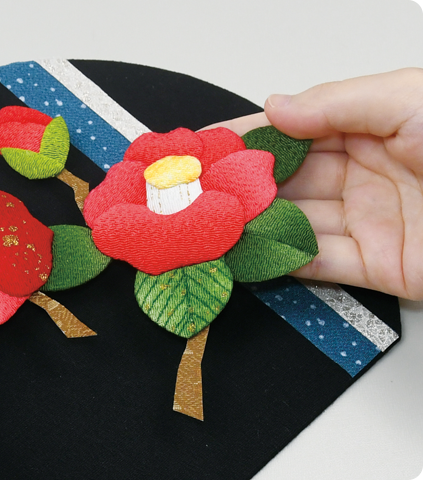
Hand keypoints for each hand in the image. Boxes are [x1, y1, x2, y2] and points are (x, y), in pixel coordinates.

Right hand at [208, 68, 422, 299]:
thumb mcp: (408, 99)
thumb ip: (336, 102)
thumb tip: (274, 106)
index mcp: (370, 126)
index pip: (291, 132)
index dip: (244, 138)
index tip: (203, 146)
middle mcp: (365, 172)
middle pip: (286, 181)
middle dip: (239, 186)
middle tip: (193, 191)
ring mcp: (369, 220)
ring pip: (294, 223)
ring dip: (251, 225)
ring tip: (207, 225)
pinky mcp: (380, 266)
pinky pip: (318, 263)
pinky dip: (280, 261)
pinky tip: (246, 254)